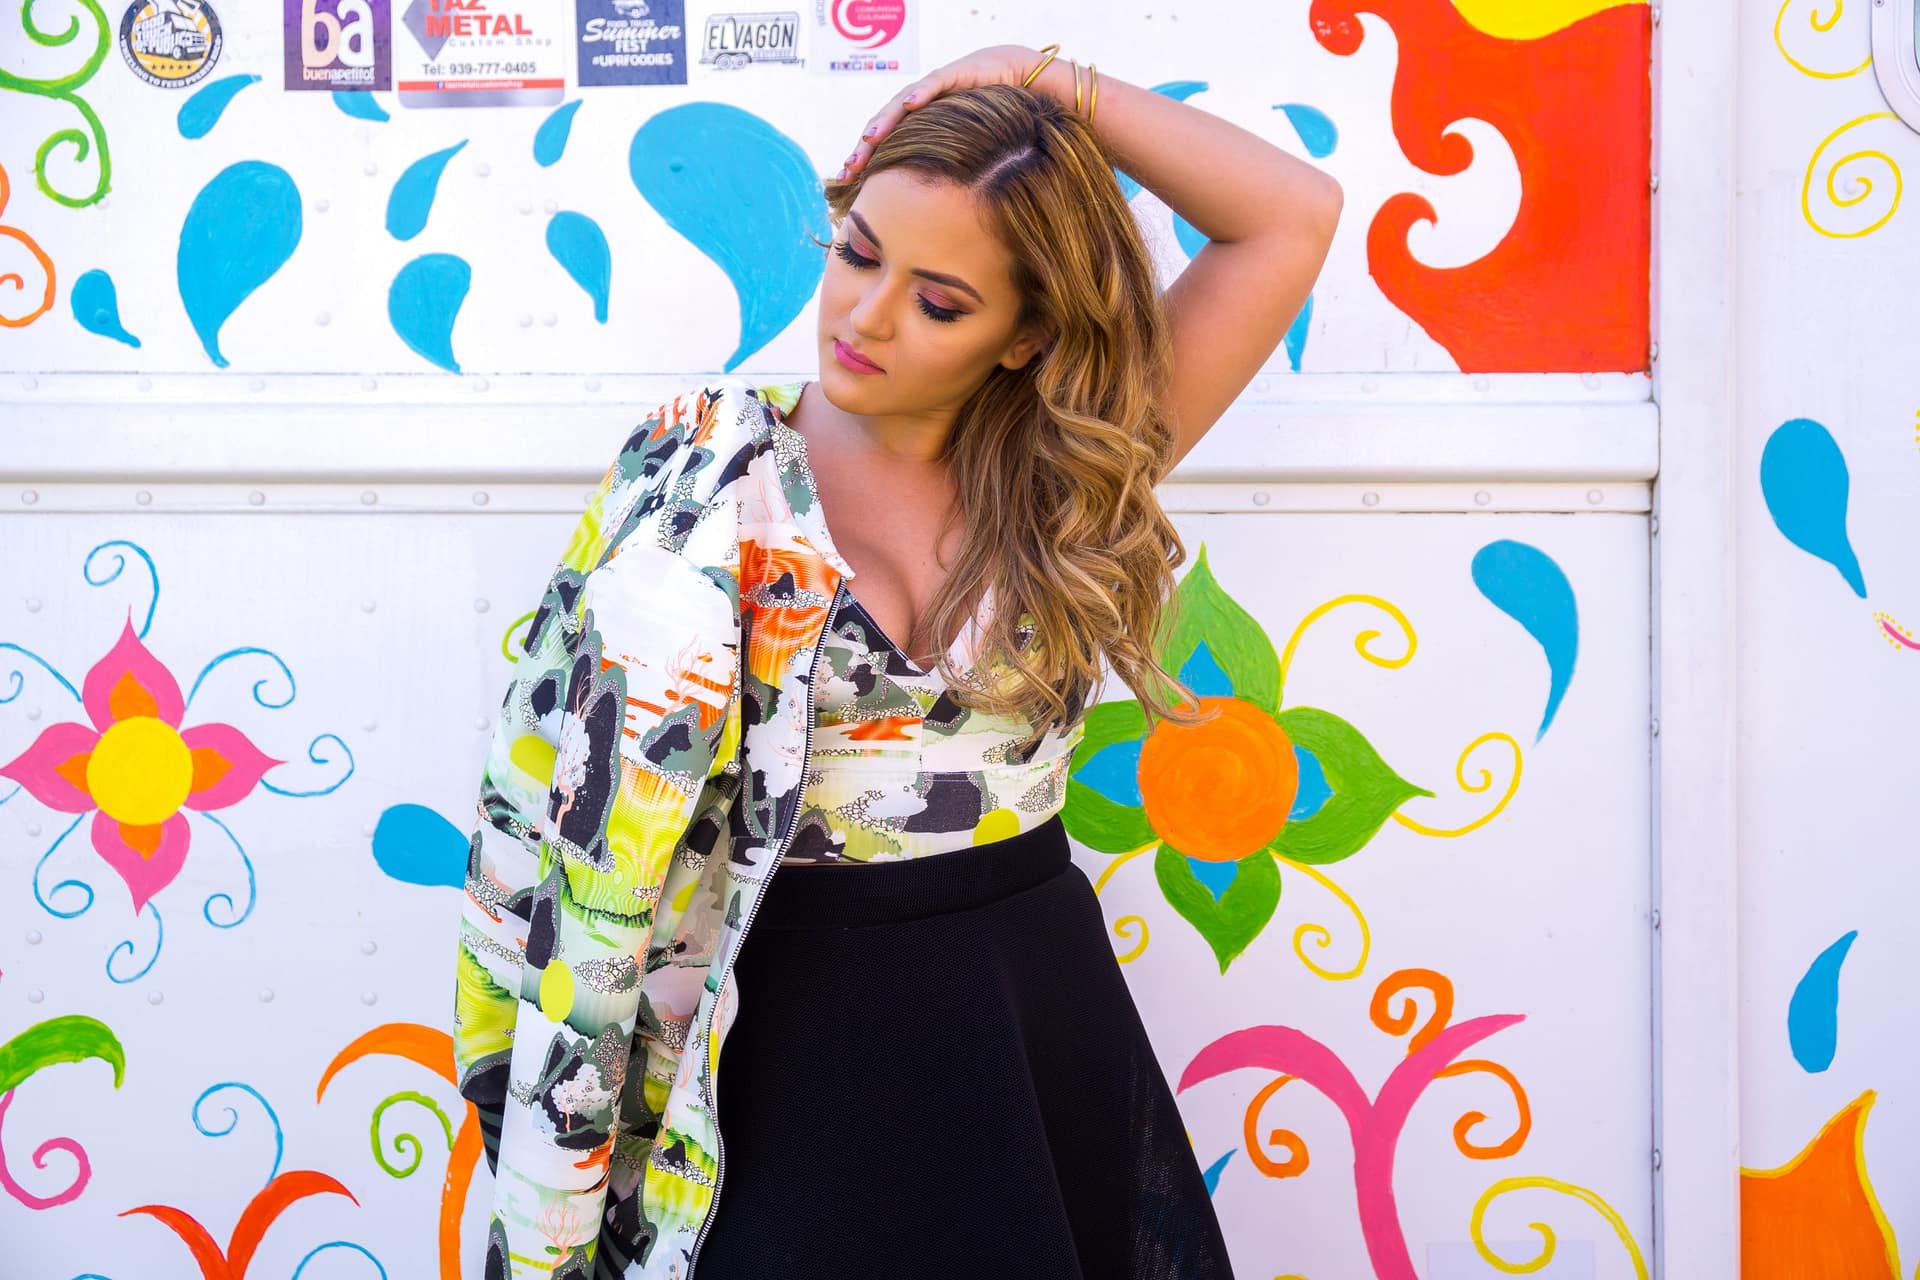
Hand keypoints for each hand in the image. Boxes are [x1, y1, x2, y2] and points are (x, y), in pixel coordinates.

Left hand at [836, 44, 1049, 178]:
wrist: (1012, 76)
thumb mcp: (961, 148)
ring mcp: (931, 88)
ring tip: (869, 138)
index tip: (847, 180)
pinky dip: (920, 94)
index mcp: (915, 124)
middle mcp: (917, 104)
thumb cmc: (985, 115)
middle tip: (849, 168)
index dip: (864, 158)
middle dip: (864, 147)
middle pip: (883, 125)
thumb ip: (943, 169)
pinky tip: (909, 105)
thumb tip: (934, 211)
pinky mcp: (952, 75)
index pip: (883, 141)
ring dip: (883, 122)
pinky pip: (932, 85)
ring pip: (900, 105)